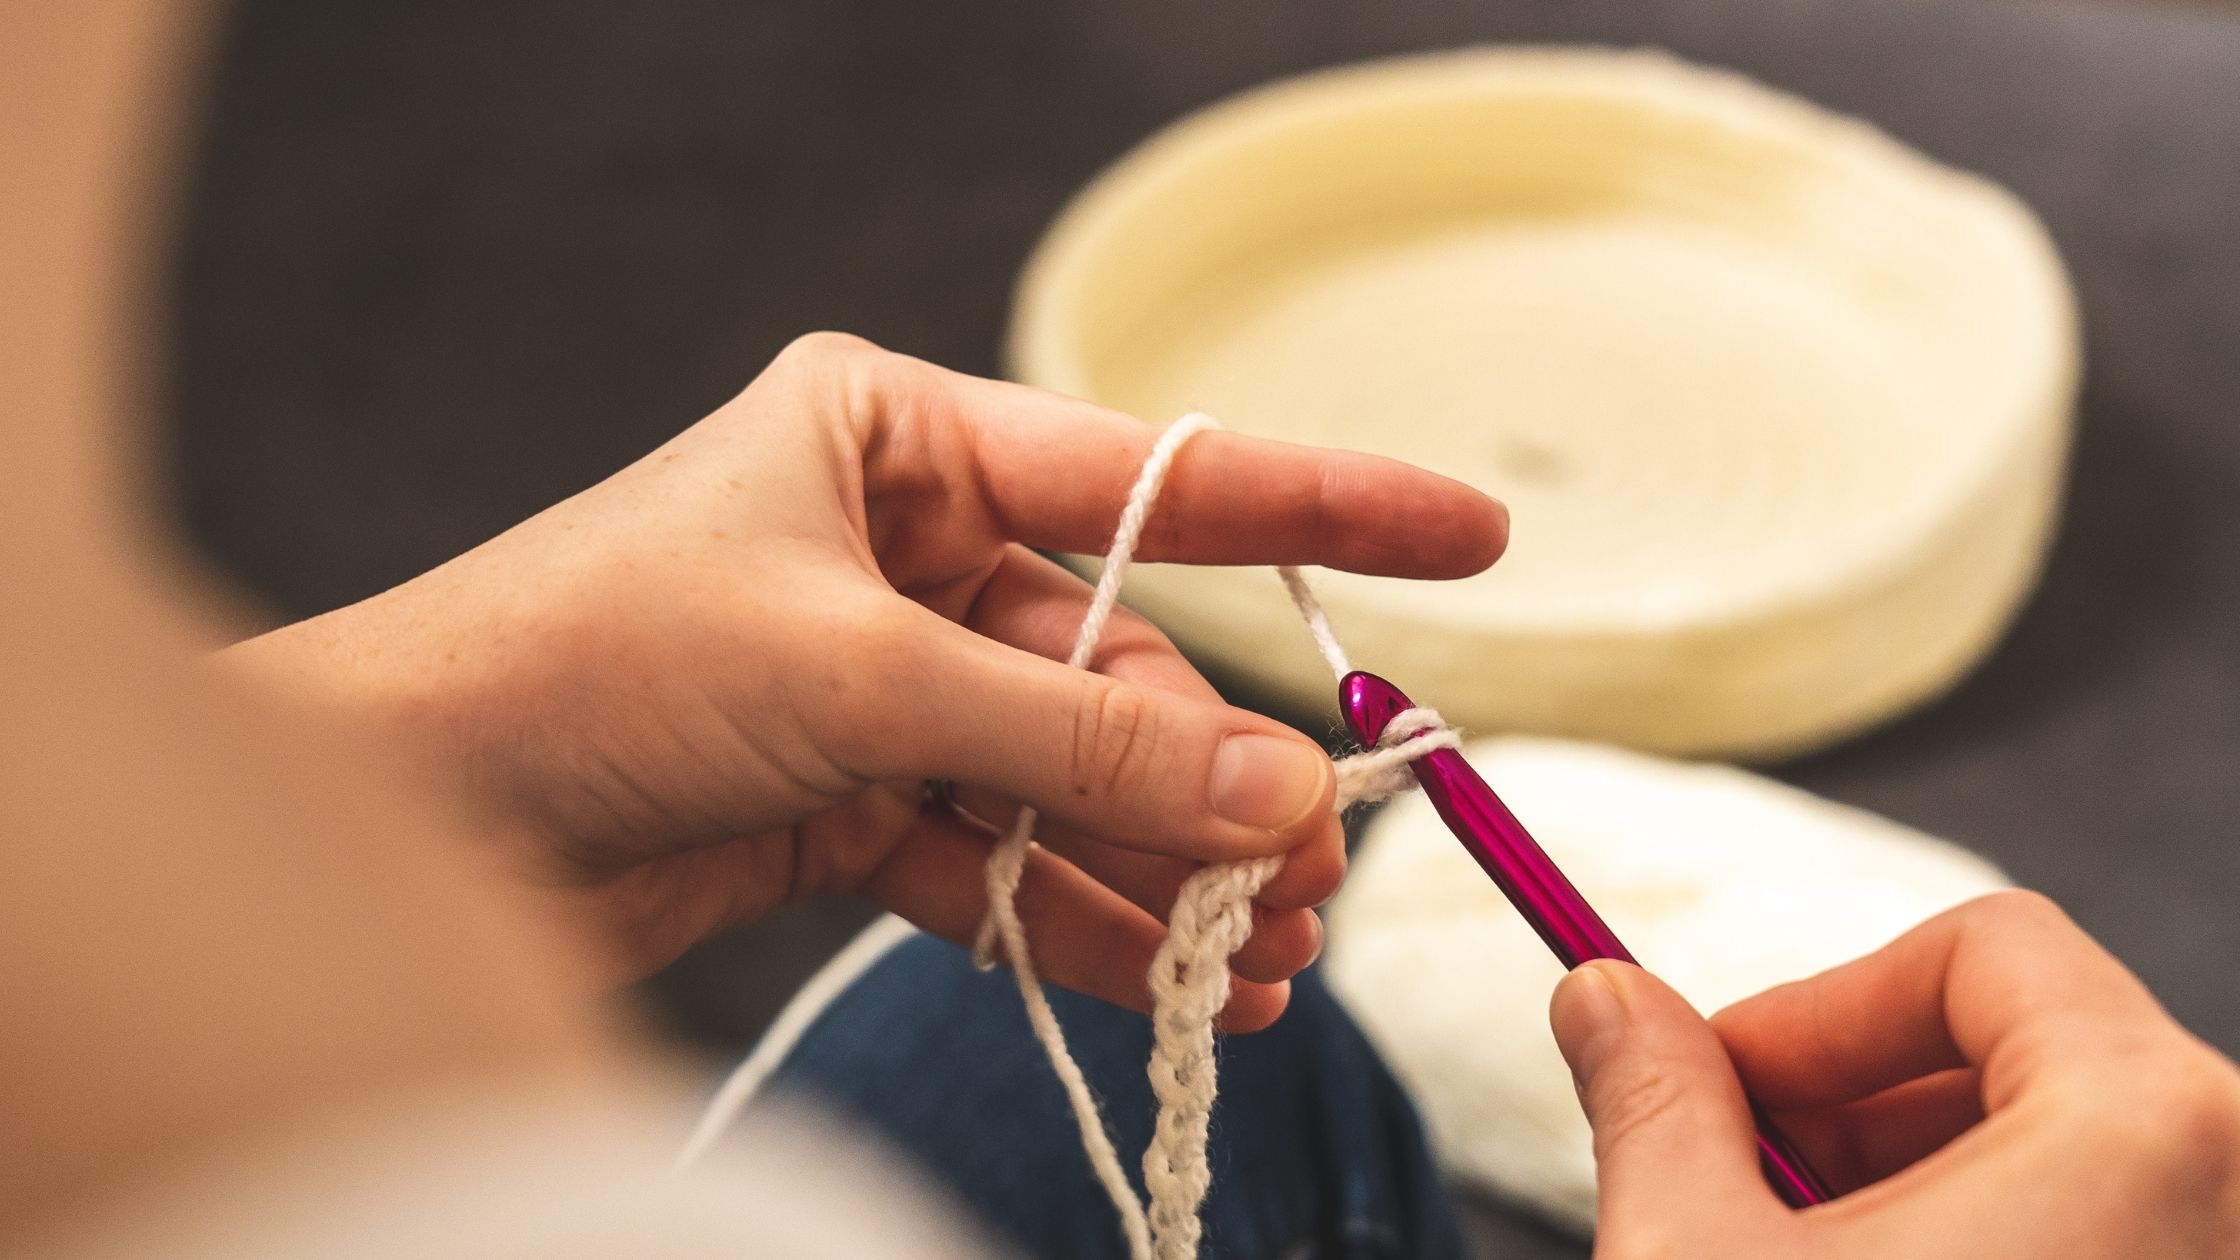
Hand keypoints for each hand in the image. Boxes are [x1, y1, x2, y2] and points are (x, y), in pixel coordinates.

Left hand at [234, 333, 1506, 1025]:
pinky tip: (1173, 980)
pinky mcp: (850, 796)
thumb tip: (1276, 785)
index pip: (1155, 476)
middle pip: (1117, 667)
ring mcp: (879, 682)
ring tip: (1263, 957)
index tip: (1473, 532)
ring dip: (1164, 869)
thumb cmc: (580, 664)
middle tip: (1312, 872)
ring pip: (1071, 778)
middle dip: (1215, 775)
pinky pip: (1002, 857)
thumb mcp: (855, 679)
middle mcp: (898, 552)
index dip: (1325, 503)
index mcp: (895, 441)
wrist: (405, 810)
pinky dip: (1077, 920)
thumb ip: (1074, 738)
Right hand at [1549, 890, 2239, 1257]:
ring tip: (1789, 1250)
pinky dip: (1984, 1241)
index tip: (1723, 1072)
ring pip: (2065, 1152)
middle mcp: (2231, 1192)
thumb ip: (1654, 1099)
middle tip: (1739, 1172)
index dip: (1823, 1003)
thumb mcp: (1697, 1257)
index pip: (1986, 949)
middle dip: (1856, 1100)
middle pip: (2031, 1050)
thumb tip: (1603, 998)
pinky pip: (2102, 1231)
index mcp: (2144, 1129)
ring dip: (1908, 1179)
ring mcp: (2214, 1257)